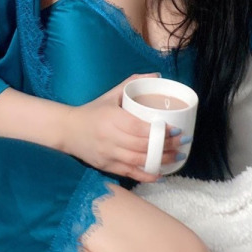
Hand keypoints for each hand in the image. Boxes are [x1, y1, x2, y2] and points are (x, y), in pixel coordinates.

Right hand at [63, 73, 183, 182]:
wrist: (67, 130)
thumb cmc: (93, 111)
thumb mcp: (110, 94)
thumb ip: (132, 83)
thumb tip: (156, 75)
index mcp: (111, 118)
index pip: (138, 128)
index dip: (159, 131)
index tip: (176, 130)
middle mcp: (109, 138)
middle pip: (142, 146)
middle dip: (165, 146)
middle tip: (183, 143)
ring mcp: (108, 154)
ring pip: (138, 161)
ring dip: (160, 161)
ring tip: (178, 157)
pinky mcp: (106, 166)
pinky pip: (130, 173)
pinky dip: (146, 175)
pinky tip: (160, 174)